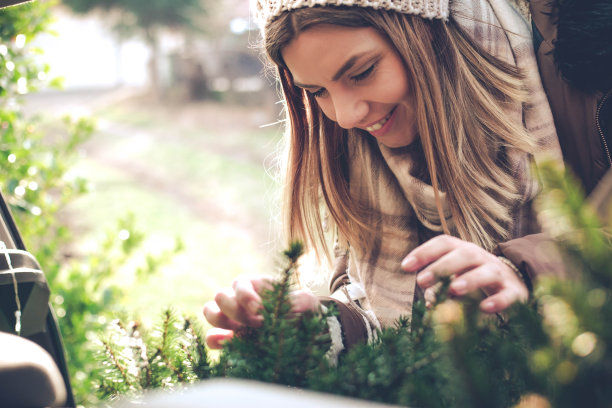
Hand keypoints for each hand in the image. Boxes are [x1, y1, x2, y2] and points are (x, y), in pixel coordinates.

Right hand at [203, 275, 319, 348]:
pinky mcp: (230, 339)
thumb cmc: (305, 314)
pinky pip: (212, 337)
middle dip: (236, 311)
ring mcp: (233, 319)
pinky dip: (216, 341)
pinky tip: (229, 345)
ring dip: (223, 322)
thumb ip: (293, 299)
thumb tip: (273, 309)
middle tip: (257, 324)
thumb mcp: (306, 302)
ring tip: (243, 332)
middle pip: (220, 297)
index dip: (245, 296)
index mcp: (256, 286)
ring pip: (210, 311)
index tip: (259, 310)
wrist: (307, 336)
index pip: (240, 284)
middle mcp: (240, 299)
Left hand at [400, 235, 527, 313]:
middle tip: (421, 281)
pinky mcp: (515, 292)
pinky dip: (498, 301)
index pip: (443, 243)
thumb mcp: (455, 278)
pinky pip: (508, 294)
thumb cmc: (474, 280)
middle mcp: (481, 258)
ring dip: (470, 279)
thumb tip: (430, 302)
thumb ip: (439, 287)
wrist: (515, 283)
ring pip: (487, 271)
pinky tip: (484, 308)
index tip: (405, 266)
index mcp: (463, 251)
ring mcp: (499, 273)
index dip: (424, 252)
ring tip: (453, 290)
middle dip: (442, 266)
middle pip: (464, 254)